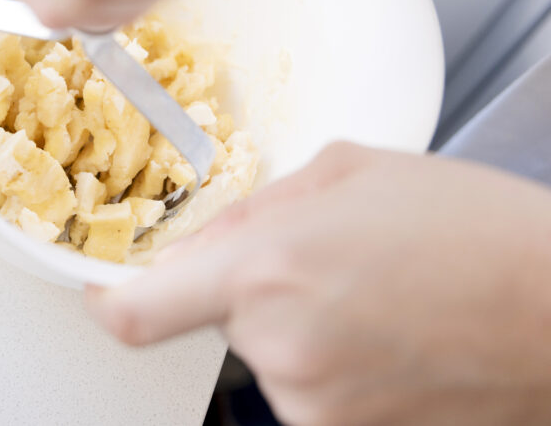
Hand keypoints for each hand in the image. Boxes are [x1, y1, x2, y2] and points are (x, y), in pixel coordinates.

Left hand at [86, 144, 550, 424]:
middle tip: (325, 263)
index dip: (106, 300)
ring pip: (270, 355)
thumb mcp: (352, 174)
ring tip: (375, 297)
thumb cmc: (475, 233)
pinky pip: (311, 391)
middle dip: (254, 288)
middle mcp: (279, 349)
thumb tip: (204, 244)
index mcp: (266, 270)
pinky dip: (334, 362)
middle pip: (218, 318)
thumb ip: (258, 208)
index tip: (101, 287)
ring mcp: (315, 407)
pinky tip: (390, 334)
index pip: (137, 313)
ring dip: (300, 326)